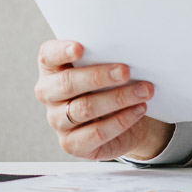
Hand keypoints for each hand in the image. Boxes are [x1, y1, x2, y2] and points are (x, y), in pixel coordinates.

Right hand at [34, 39, 173, 160]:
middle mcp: (49, 94)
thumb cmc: (110, 84)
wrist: (123, 118)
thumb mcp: (105, 67)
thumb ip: (105, 57)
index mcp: (52, 69)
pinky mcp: (71, 144)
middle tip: (126, 71)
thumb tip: (127, 48)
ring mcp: (57, 121)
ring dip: (119, 98)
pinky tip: (138, 109)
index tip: (80, 48)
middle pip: (68, 84)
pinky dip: (121, 120)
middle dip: (99, 76)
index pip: (48, 56)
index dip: (61, 51)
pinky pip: (97, 133)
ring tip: (144, 91)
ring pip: (85, 108)